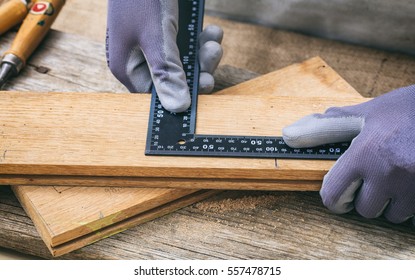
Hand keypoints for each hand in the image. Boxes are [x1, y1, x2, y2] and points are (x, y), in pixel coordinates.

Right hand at [106, 0, 222, 112]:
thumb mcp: (156, 37)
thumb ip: (167, 72)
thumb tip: (179, 107)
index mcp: (128, 67)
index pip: (156, 94)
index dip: (182, 92)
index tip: (205, 83)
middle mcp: (140, 60)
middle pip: (175, 78)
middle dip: (198, 68)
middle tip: (213, 56)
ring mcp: (154, 46)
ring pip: (184, 62)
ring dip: (203, 53)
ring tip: (215, 38)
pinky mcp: (166, 33)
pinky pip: (188, 45)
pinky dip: (201, 39)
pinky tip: (213, 30)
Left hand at [282, 85, 414, 223]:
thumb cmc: (412, 108)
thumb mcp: (371, 111)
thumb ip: (333, 124)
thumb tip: (292, 132)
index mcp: (365, 152)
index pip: (333, 194)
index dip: (333, 199)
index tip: (338, 198)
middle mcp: (389, 172)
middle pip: (365, 210)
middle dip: (366, 199)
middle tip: (373, 181)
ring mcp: (414, 185)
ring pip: (392, 215)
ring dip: (391, 204)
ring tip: (397, 179)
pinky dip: (411, 204)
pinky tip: (411, 183)